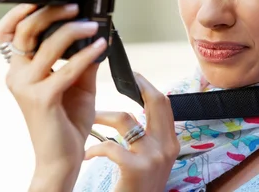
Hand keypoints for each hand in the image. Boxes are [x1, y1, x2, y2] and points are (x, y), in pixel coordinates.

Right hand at [0, 3, 107, 191]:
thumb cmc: (67, 120)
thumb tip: (97, 33)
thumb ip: (83, 59)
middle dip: (50, 13)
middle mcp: (17, 75)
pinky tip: (99, 47)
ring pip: (46, 47)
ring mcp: (27, 87)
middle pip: (25, 32)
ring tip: (92, 25)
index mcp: (20, 68)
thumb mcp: (78, 83)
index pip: (9, 33)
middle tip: (75, 7)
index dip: (20, 12)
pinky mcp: (41, 100)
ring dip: (72, 31)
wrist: (62, 157)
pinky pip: (65, 70)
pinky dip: (84, 56)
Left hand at [85, 73, 179, 191]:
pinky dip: (94, 148)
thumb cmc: (138, 187)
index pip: (165, 104)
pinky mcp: (136, 168)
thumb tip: (134, 112)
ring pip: (125, 118)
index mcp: (172, 142)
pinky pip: (110, 145)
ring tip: (89, 120)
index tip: (134, 78)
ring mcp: (153, 157)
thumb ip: (148, 136)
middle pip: (155, 101)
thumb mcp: (152, 160)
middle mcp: (167, 146)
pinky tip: (86, 154)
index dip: (149, 87)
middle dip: (137, 85)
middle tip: (118, 79)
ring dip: (102, 116)